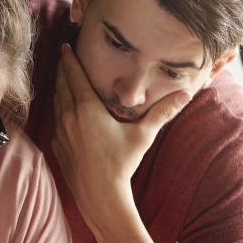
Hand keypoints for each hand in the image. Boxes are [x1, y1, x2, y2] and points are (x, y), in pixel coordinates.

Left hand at [52, 44, 188, 223]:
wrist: (100, 196)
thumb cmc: (122, 164)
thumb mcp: (143, 135)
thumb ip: (163, 113)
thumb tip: (186, 95)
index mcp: (87, 109)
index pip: (74, 76)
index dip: (70, 59)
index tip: (66, 46)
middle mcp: (69, 117)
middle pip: (62, 85)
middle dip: (62, 69)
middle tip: (63, 56)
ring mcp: (61, 132)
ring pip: (57, 103)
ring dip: (59, 89)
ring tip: (63, 79)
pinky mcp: (58, 146)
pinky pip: (56, 121)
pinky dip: (59, 110)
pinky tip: (64, 111)